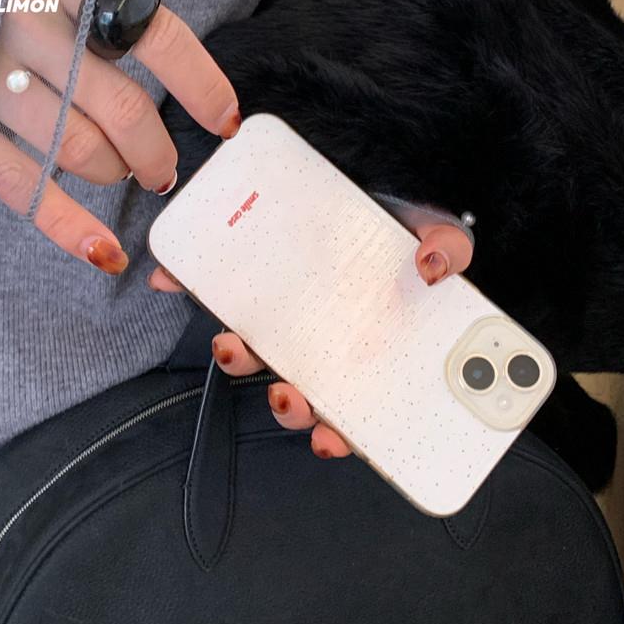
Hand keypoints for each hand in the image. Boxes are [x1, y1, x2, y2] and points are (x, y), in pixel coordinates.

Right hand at [0, 0, 240, 270]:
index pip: (155, 35)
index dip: (201, 85)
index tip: (228, 121)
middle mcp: (31, 29)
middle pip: (122, 109)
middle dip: (157, 151)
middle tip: (165, 167)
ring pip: (78, 151)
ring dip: (116, 175)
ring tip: (125, 174)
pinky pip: (21, 186)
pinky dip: (67, 226)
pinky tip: (103, 252)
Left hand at [149, 218, 473, 458]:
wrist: (370, 184)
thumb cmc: (403, 226)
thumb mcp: (435, 232)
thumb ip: (448, 248)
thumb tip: (432, 267)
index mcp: (368, 344)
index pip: (355, 405)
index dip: (339, 432)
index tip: (328, 438)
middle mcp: (325, 339)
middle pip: (305, 391)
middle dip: (291, 405)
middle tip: (288, 396)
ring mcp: (286, 312)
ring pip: (257, 352)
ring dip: (240, 358)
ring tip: (234, 345)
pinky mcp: (251, 275)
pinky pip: (218, 289)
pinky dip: (192, 286)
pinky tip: (176, 279)